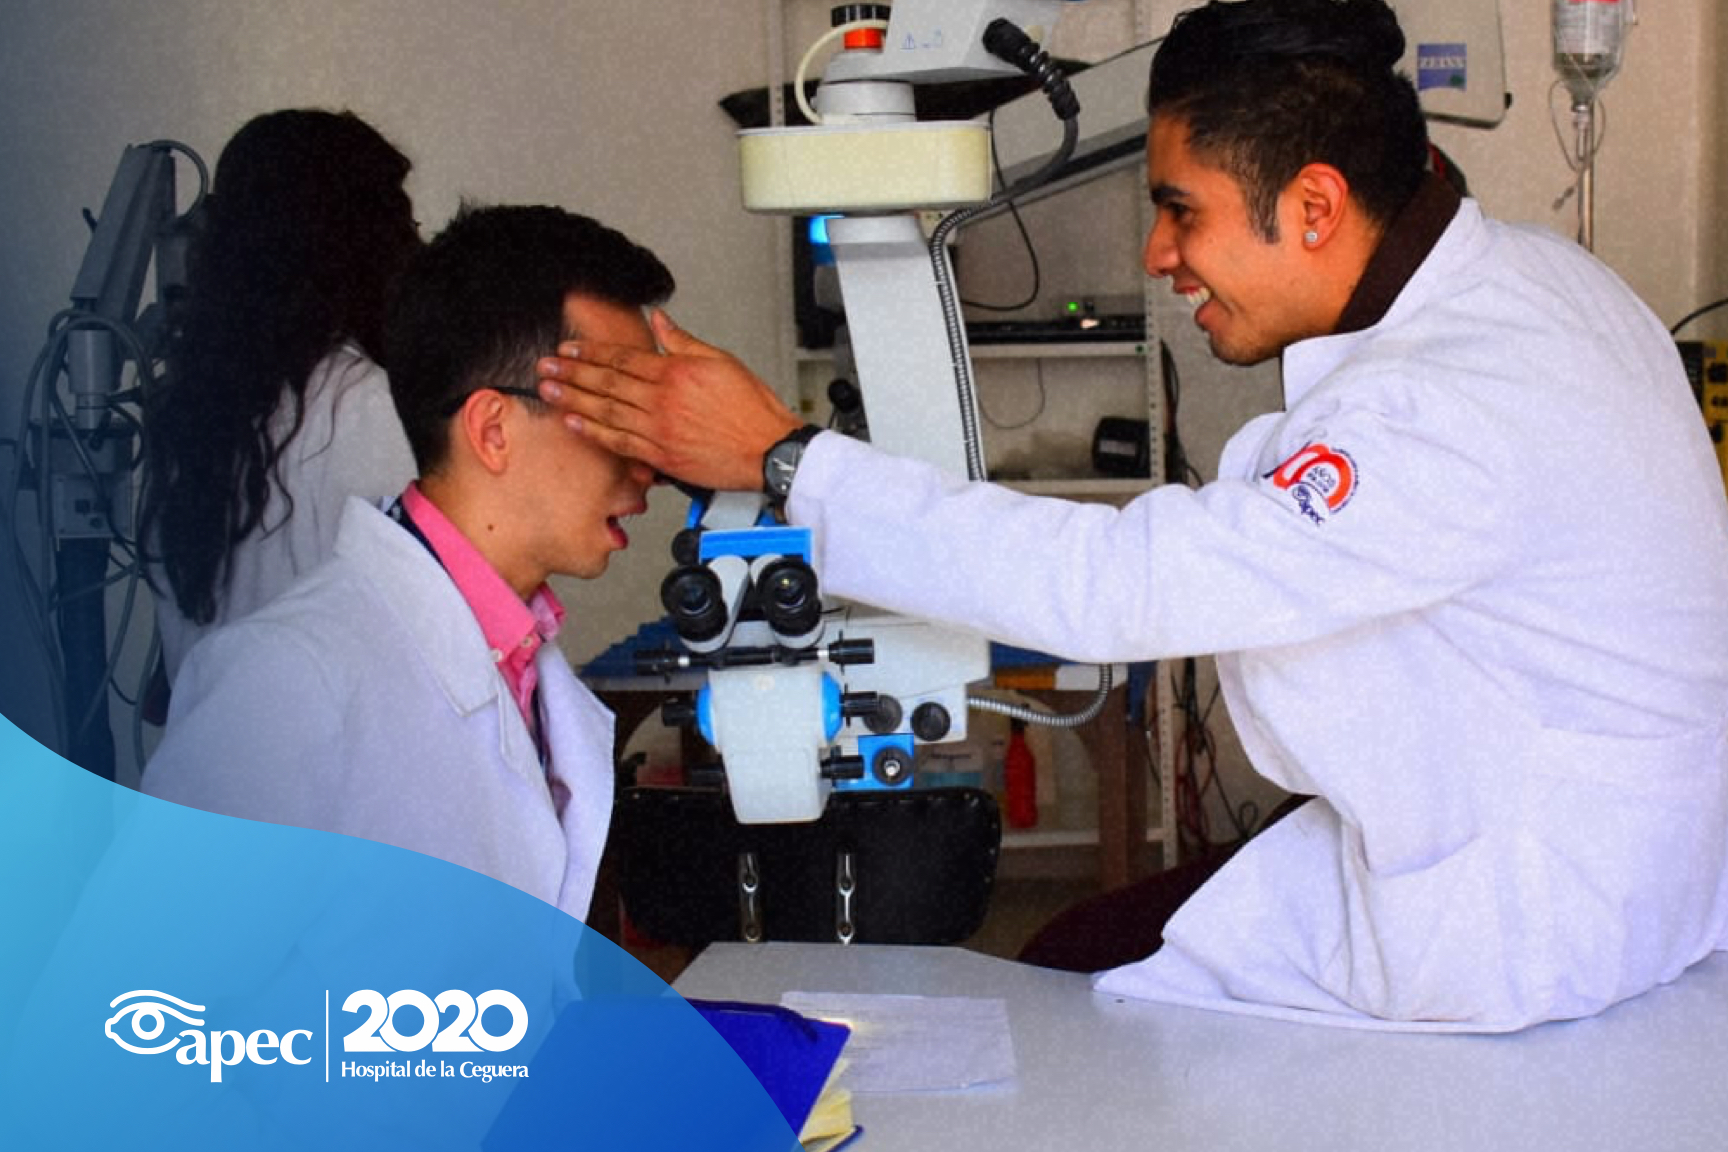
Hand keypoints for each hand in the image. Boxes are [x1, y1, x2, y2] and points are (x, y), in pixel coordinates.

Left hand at [535, 310, 801, 492]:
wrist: (769, 450)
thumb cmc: (752, 410)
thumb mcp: (721, 360)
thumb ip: (684, 341)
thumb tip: (660, 321)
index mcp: (677, 372)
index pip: (623, 358)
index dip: (591, 353)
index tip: (569, 349)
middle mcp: (663, 400)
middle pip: (607, 382)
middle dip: (571, 373)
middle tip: (544, 367)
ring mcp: (660, 429)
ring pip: (607, 411)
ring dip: (574, 399)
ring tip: (549, 391)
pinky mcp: (661, 456)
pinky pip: (619, 442)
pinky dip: (594, 432)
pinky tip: (575, 424)